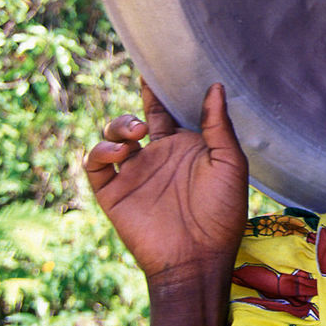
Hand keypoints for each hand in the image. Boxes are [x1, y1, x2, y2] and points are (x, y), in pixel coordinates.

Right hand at [84, 81, 248, 283]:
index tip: (152, 67)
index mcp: (185, 147)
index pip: (166, 111)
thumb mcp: (230, 164)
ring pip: (112, 137)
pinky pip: (95, 166)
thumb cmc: (222, 213)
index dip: (158, 90)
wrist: (198, 259)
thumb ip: (218, 126)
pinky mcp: (114, 193)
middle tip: (144, 112)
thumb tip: (215, 85)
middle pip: (135, 119)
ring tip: (133, 134)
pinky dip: (99, 152)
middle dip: (134, 108)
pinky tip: (118, 151)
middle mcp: (157, 156)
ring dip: (118, 126)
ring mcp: (134, 174)